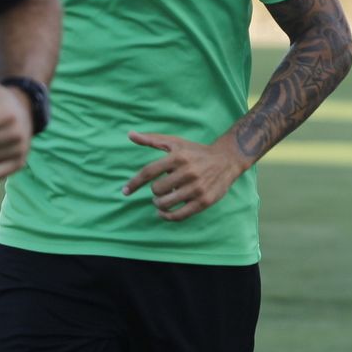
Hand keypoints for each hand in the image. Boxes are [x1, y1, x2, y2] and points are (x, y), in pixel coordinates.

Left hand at [122, 131, 248, 221]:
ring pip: (166, 203)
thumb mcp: (175, 142)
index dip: (134, 183)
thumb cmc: (195, 151)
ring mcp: (196, 188)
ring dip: (159, 203)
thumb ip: (151, 139)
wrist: (226, 159)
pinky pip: (179, 215)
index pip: (149, 172)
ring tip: (162, 200)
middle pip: (156, 189)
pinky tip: (163, 213)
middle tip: (160, 189)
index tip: (125, 191)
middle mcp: (187, 172)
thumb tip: (130, 134)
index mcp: (178, 156)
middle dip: (155, 191)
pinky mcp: (204, 201)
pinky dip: (167, 217)